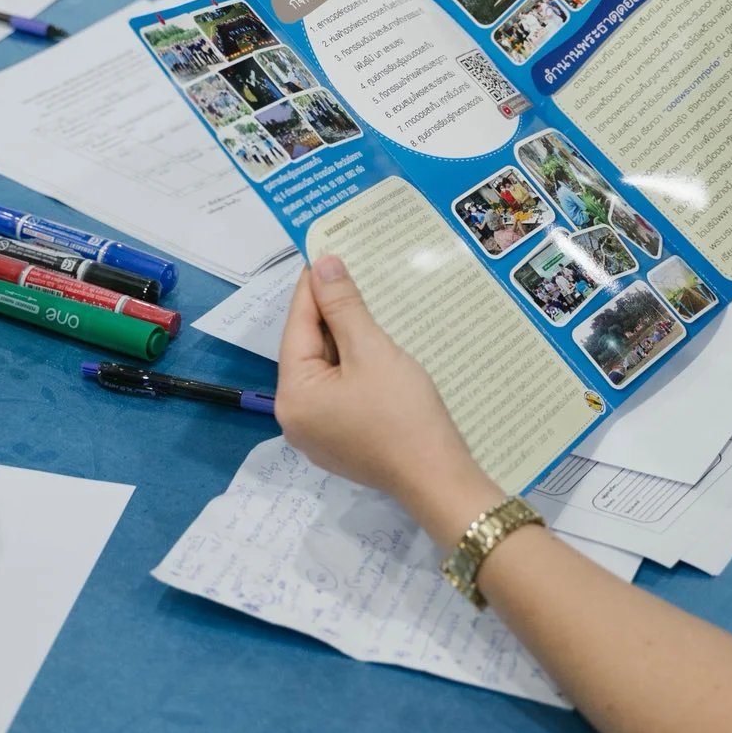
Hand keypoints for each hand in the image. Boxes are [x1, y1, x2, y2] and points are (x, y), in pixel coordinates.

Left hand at [275, 256, 494, 533]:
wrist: (438, 478)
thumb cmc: (403, 412)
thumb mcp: (372, 351)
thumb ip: (343, 307)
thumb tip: (322, 265)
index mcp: (293, 396)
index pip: (297, 328)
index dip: (311, 289)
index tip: (322, 254)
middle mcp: (295, 418)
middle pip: (308, 351)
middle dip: (328, 314)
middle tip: (347, 274)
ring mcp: (317, 435)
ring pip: (325, 372)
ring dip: (342, 339)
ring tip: (362, 303)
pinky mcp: (341, 442)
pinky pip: (338, 393)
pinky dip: (351, 367)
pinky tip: (371, 345)